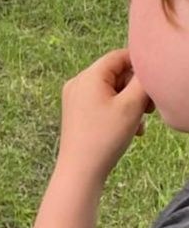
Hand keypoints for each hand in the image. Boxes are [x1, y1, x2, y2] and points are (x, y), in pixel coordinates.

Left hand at [58, 48, 154, 180]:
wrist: (80, 171)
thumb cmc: (105, 137)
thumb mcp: (132, 105)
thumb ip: (144, 80)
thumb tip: (150, 67)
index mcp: (88, 76)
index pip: (120, 56)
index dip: (141, 66)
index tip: (153, 84)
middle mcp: (77, 83)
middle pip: (116, 74)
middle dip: (136, 89)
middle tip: (149, 108)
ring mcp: (75, 99)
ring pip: (112, 91)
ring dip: (131, 103)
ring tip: (140, 121)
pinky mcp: (76, 114)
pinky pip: (103, 104)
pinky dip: (119, 112)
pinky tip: (131, 130)